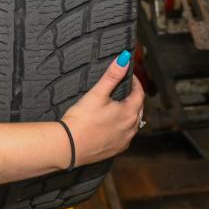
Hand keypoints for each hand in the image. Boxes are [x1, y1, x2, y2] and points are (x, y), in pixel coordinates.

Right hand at [60, 52, 144, 167]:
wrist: (69, 147)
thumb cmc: (81, 120)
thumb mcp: (97, 93)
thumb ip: (112, 75)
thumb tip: (124, 59)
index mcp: (129, 112)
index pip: (139, 93)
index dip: (135, 82)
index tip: (129, 76)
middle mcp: (130, 128)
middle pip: (138, 108)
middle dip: (133, 97)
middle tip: (125, 88)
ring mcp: (124, 141)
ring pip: (133, 123)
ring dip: (130, 113)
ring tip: (119, 105)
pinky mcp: (116, 149)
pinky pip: (125, 136)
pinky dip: (123, 127)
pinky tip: (113, 124)